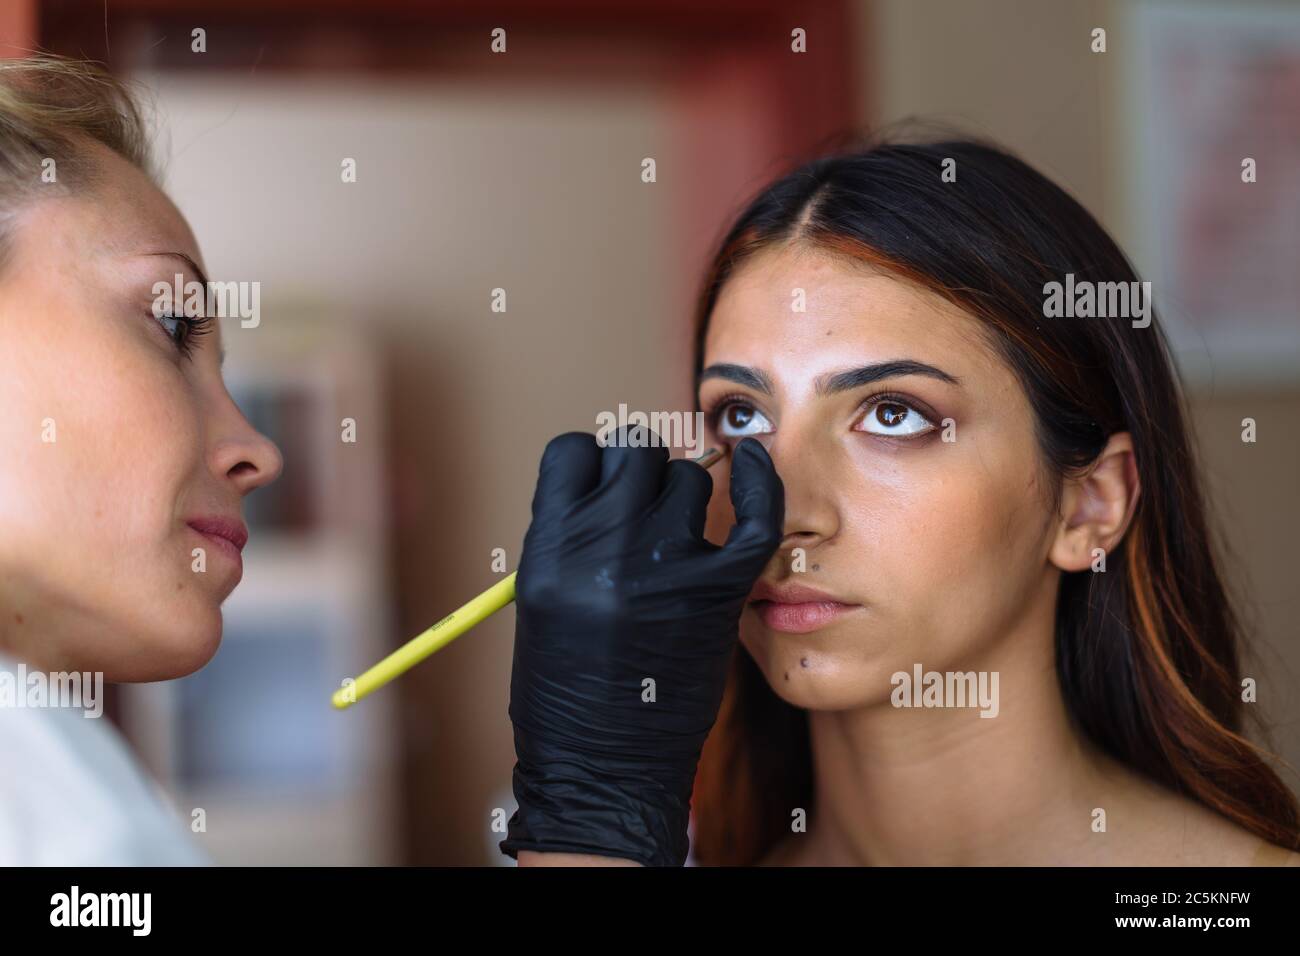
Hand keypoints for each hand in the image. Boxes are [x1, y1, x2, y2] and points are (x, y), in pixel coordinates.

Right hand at [499, 430, 783, 865]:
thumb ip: (570, 535)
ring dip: (681, 494)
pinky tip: (757, 461)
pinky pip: (756, 514)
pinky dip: (762, 482)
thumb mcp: (540, 599)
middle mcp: (605, 551)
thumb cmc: (564, 689)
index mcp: (550, 550)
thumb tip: (614, 478)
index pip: (574, 452)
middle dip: (638, 471)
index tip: (600, 484)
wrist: (605, 768)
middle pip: (635, 452)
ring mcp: (665, 569)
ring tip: (672, 537)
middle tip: (641, 506)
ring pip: (688, 478)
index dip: (590, 463)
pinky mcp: (718, 594)